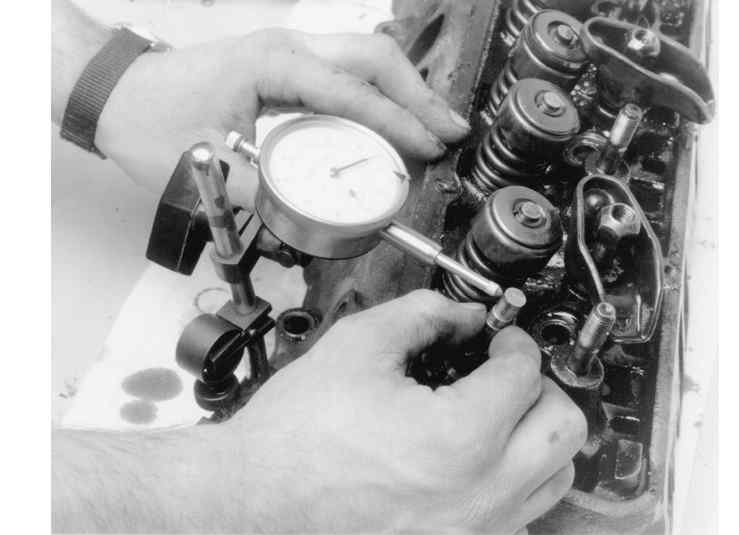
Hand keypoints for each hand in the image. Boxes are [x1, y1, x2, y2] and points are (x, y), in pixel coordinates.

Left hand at [94, 30, 470, 208]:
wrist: (116, 95)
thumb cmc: (152, 120)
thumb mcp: (206, 165)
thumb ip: (262, 196)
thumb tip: (307, 227)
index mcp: (274, 65)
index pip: (354, 93)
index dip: (398, 124)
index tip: (431, 150)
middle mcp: (289, 49)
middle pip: (375, 58)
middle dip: (419, 95)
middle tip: (451, 131)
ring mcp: (289, 53)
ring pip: (366, 58)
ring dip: (405, 90)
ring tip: (435, 126)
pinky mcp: (286, 68)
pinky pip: (347, 72)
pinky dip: (379, 94)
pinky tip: (393, 120)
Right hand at [216, 290, 586, 532]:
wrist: (256, 500)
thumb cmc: (296, 434)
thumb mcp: (358, 346)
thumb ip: (423, 314)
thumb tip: (463, 314)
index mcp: (459, 437)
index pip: (523, 374)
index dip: (512, 341)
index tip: (498, 337)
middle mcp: (479, 493)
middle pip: (564, 427)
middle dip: (540, 385)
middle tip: (505, 371)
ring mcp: (475, 530)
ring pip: (555, 476)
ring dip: (538, 433)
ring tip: (497, 412)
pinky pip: (522, 512)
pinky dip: (516, 476)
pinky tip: (476, 456)